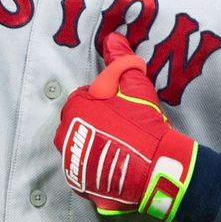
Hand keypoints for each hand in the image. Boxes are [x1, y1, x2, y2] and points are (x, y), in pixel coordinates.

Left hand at [53, 33, 197, 220]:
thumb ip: (121, 60)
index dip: (104, 104)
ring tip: (121, 148)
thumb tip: (113, 38)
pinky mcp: (78, 183)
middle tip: (122, 130)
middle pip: (78, 124)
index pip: (83, 100)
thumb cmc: (144, 123)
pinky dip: (95, 168)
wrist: (156, 166)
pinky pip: (83, 170)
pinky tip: (116, 164)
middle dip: (96, 125)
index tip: (120, 111)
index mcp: (74, 108)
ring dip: (95, 146)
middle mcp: (64, 135)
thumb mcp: (136, 86)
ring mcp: (70, 161)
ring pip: (80, 147)